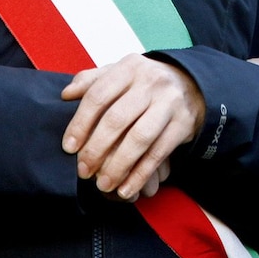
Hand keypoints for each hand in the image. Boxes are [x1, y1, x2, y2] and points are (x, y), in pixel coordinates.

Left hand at [61, 54, 206, 201]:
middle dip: (96, 149)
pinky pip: (158, 153)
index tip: (69, 147)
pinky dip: (140, 175)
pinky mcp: (183, 124)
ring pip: (139, 138)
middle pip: (117, 119)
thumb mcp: (120, 73)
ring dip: (118, 166)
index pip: (98, 96)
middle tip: (83, 170)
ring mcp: (169, 103)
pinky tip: (126, 189)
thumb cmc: (144, 83)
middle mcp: (151, 83)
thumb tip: (66, 94)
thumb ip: (92, 80)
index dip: (81, 123)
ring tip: (103, 185)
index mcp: (129, 68)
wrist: (192, 84)